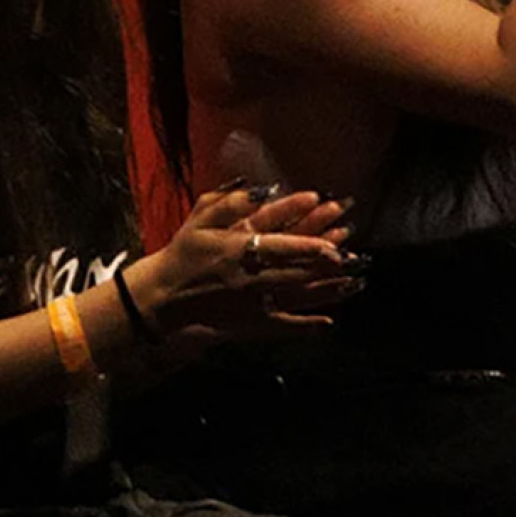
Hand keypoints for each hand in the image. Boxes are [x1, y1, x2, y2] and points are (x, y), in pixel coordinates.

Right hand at [143, 185, 353, 345]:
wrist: (160, 301)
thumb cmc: (181, 256)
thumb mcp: (199, 220)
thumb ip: (229, 202)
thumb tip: (262, 190)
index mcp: (235, 248)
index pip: (278, 239)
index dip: (306, 232)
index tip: (331, 226)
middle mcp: (247, 276)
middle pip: (294, 268)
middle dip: (325, 260)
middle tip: (352, 252)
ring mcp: (250, 303)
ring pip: (295, 295)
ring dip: (326, 288)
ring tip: (355, 279)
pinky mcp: (249, 324)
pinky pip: (282, 326)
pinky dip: (305, 325)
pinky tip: (329, 321)